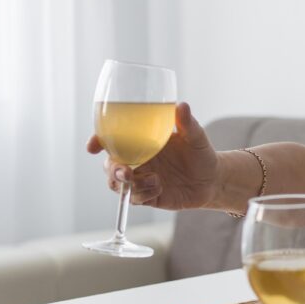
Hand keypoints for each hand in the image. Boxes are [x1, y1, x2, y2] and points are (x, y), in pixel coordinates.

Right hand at [86, 102, 219, 209]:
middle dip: (112, 170)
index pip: (111, 140)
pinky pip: (134, 198)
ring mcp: (141, 179)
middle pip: (110, 165)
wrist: (212, 180)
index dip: (97, 141)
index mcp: (140, 141)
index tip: (92, 146)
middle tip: (127, 172)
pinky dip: (144, 194)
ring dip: (130, 185)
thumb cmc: (201, 153)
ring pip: (118, 184)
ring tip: (154, 180)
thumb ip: (187, 123)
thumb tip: (181, 105)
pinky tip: (160, 187)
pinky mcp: (148, 196)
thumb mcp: (196, 136)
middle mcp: (137, 160)